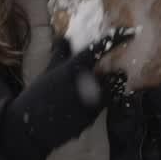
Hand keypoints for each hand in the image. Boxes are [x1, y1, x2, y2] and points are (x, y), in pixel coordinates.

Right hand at [1, 28, 135, 157]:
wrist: (30, 127)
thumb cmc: (37, 95)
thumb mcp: (48, 71)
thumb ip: (61, 53)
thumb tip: (64, 35)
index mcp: (73, 68)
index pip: (100, 48)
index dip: (117, 38)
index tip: (130, 32)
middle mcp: (85, 85)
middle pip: (116, 76)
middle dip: (118, 75)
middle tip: (117, 72)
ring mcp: (90, 104)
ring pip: (114, 93)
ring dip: (113, 89)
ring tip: (106, 88)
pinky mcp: (91, 119)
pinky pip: (103, 108)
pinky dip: (101, 103)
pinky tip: (90, 103)